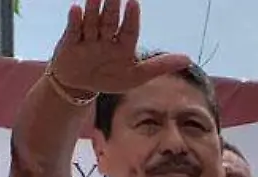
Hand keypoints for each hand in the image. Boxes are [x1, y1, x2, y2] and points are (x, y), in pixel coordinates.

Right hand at [49, 0, 191, 95]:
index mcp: (123, 44)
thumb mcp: (136, 76)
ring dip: (94, 8)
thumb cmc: (109, 78)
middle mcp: (106, 36)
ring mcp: (87, 38)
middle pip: (110, 21)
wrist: (78, 87)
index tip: (134, 3)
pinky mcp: (69, 43)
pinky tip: (76, 8)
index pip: (129, 30)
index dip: (131, 18)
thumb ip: (160, 66)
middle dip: (112, 7)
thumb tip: (188, 59)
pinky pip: (73, 31)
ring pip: (92, 22)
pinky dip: (74, 21)